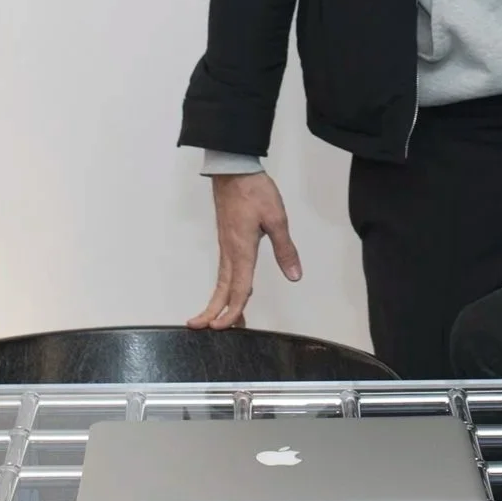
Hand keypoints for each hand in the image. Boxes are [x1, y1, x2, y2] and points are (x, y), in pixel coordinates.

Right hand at [188, 172, 302, 328]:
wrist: (233, 170)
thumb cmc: (253, 191)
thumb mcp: (276, 219)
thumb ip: (285, 249)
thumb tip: (294, 275)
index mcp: (242, 250)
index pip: (239, 289)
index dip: (234, 311)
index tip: (227, 327)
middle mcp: (230, 252)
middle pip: (223, 289)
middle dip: (215, 312)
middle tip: (206, 330)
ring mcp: (226, 246)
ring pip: (222, 280)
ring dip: (219, 301)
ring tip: (219, 319)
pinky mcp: (226, 239)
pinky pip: (224, 269)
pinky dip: (224, 285)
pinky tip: (230, 287)